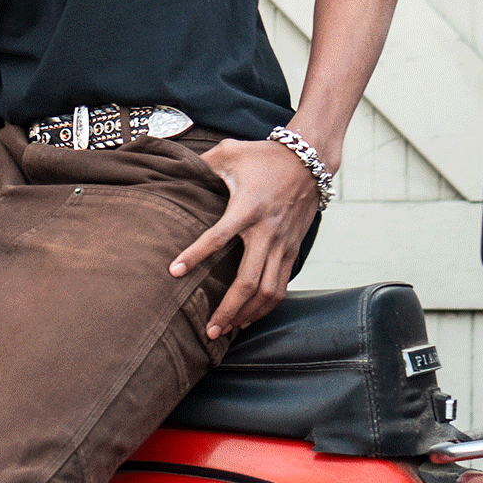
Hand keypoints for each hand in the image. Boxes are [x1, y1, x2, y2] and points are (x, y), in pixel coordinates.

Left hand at [170, 138, 321, 337]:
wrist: (310, 160)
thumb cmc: (263, 156)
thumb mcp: (229, 151)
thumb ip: (201, 162)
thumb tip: (172, 166)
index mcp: (247, 208)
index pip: (218, 237)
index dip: (195, 255)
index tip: (173, 272)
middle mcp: (267, 231)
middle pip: (248, 281)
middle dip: (228, 309)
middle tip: (209, 330)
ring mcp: (283, 243)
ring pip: (269, 291)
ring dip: (248, 314)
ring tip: (227, 330)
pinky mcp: (293, 249)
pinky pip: (281, 285)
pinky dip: (266, 305)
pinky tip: (249, 316)